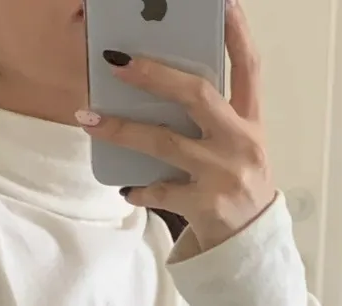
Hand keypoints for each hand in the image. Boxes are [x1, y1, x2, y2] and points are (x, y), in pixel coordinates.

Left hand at [79, 1, 275, 253]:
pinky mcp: (205, 206)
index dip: (237, 32)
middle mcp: (241, 143)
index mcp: (252, 122)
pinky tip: (125, 187)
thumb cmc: (237, 188)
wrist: (252, 246)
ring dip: (122, 130)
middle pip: (197, 95)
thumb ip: (213, 119)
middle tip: (117, 62)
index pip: (249, 67)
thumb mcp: (238, 148)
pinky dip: (139, 189)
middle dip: (154, 75)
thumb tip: (159, 88)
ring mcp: (223, 175)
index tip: (221, 3)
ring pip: (165, 143)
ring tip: (90, 119)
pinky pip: (160, 191)